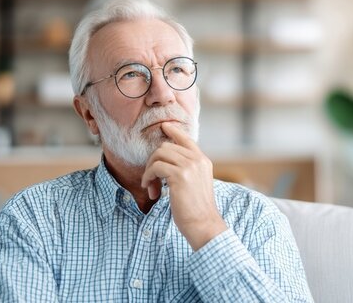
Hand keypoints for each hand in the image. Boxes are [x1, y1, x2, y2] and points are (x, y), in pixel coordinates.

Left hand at [141, 122, 226, 249]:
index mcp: (203, 161)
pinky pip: (156, 167)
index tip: (164, 126)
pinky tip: (151, 190)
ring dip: (149, 170)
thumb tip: (165, 161)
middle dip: (153, 161)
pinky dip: (148, 177)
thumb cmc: (196, 209)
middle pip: (166, 147)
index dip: (173, 131)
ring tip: (151, 186)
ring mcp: (189, 166)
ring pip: (159, 154)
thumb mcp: (196, 184)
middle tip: (152, 180)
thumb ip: (187, 170)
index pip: (186, 139)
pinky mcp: (179, 176)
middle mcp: (197, 160)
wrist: (204, 225)